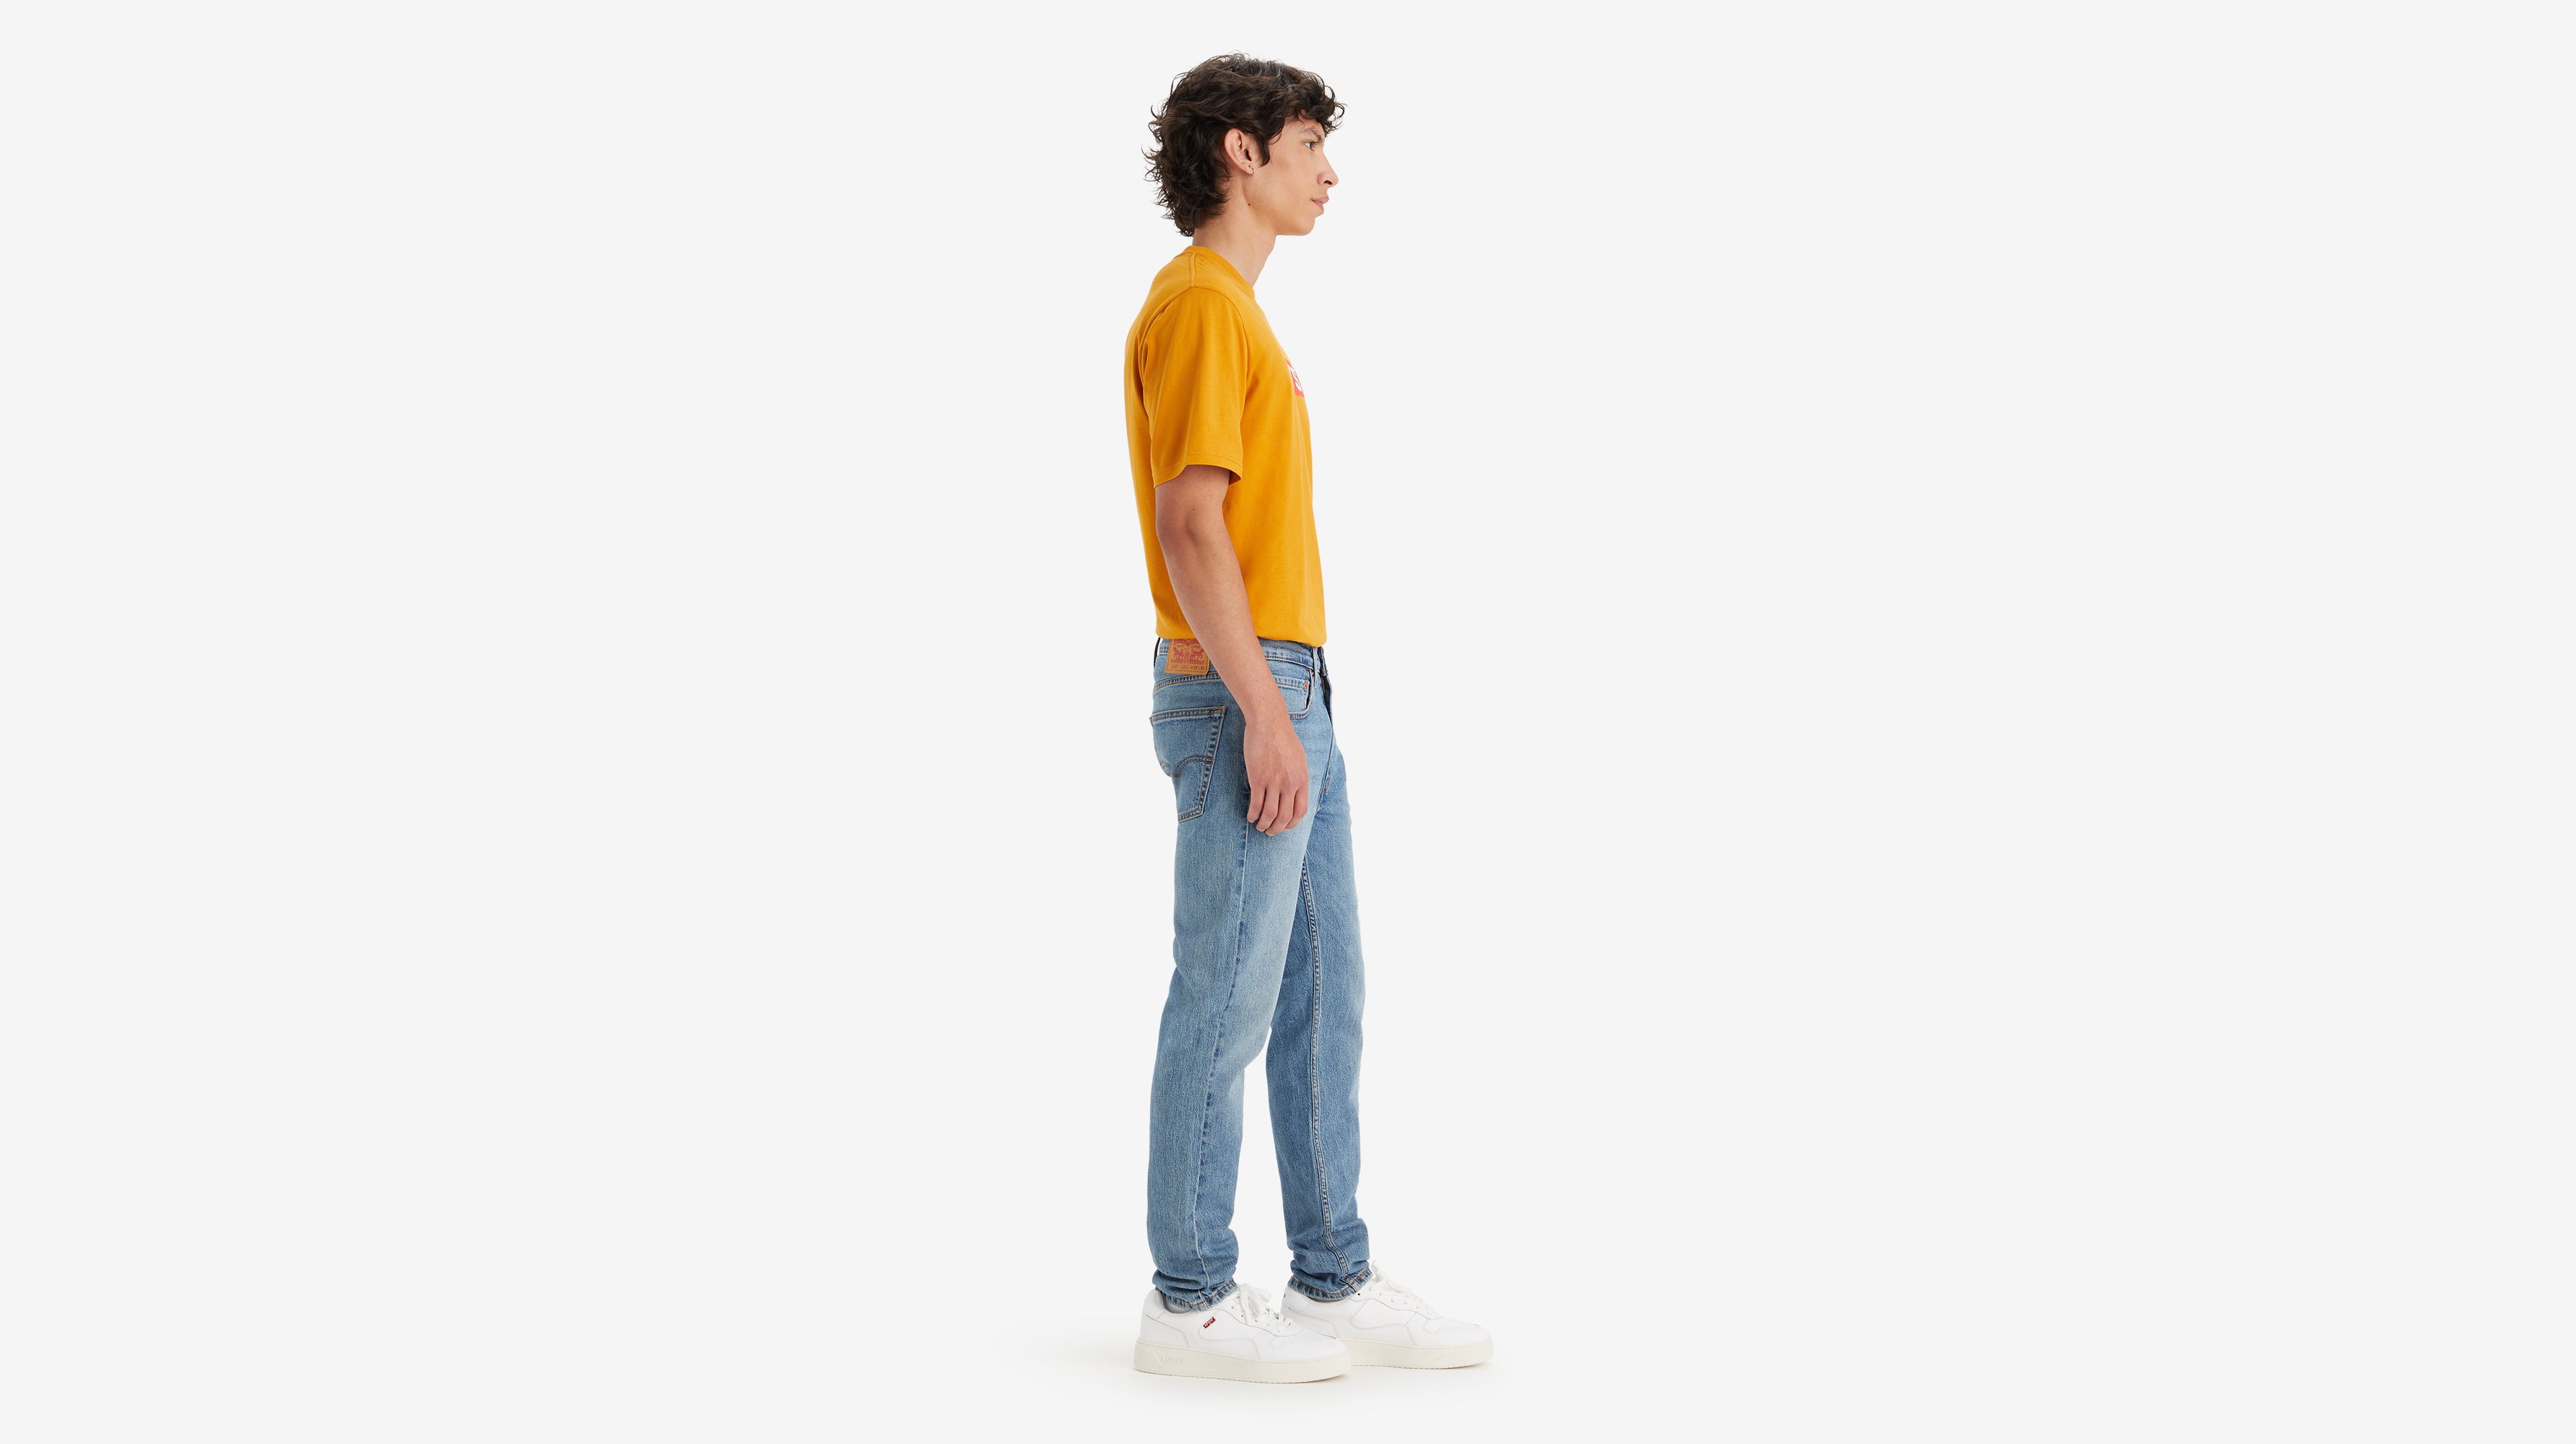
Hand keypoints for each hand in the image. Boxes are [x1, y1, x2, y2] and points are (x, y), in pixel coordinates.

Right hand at [1242, 713, 1308, 835]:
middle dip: (1277, 829)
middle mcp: (1290, 784)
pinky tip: (1250, 816)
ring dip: (1264, 825)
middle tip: (1269, 832)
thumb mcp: (1299, 759)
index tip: (1284, 827)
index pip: (1300, 811)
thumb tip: (1295, 793)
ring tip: (1259, 826)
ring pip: (1270, 814)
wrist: (1269, 722)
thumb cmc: (1284, 738)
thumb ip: (1298, 778)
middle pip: (1284, 817)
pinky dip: (1253, 814)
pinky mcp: (1258, 778)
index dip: (1291, 823)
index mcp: (1302, 780)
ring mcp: (1274, 782)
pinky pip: (1256, 804)